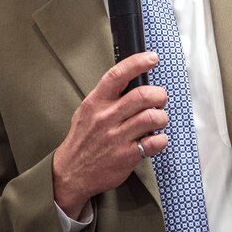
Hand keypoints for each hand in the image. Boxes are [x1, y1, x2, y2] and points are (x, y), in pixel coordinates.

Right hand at [52, 52, 168, 217]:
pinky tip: (155, 139)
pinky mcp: (126, 156)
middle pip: (142, 96)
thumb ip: (107, 96)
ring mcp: (117, 138)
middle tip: (160, 99)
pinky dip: (161, 139)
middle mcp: (106, 118)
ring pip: (152, 117)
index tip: (152, 58)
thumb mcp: (87, 111)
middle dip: (159, 95)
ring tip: (158, 120)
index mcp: (96, 103)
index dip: (138, 63)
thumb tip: (132, 79)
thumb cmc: (83, 139)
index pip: (117, 75)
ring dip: (161, 117)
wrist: (70, 173)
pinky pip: (155, 142)